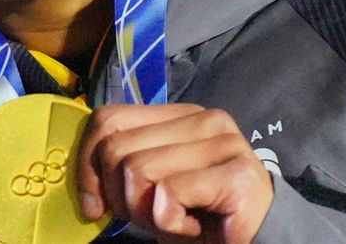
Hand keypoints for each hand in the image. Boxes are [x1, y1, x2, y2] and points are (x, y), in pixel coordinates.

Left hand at [75, 103, 272, 242]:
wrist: (260, 242)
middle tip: (149, 217)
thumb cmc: (200, 215)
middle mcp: (204, 118)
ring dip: (146, 213)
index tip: (94, 204)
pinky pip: (168, 195)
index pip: (108, 119)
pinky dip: (170, 223)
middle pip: (118, 148)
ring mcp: (226, 142)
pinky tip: (195, 226)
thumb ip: (122, 166)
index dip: (88, 163)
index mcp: (178, 114)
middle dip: (120, 196)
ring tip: (175, 220)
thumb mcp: (150, 185)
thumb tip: (85, 182)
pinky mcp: (239, 175)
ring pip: (138, 171)